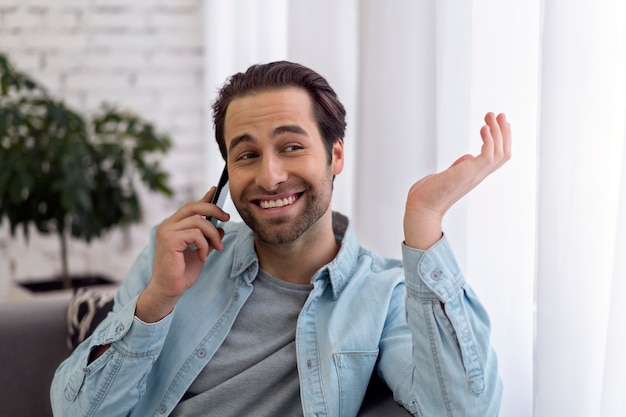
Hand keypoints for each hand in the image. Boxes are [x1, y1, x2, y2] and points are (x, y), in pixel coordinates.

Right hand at [136, 187, 229, 321]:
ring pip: (199, 221)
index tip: (216, 190)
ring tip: (216, 248)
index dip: (204, 198)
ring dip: (212, 235)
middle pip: (194, 207)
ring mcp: (167, 231)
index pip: (190, 206)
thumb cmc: (181, 273)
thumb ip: (208, 238)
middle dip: (214, 210)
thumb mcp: (200, 252)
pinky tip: (202, 257)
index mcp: (173, 226)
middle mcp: (167, 225)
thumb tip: (221, 228)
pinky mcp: (169, 240)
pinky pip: (196, 234)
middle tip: (227, 219)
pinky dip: (204, 245)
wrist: (169, 290)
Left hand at [403, 112, 510, 248]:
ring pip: (500, 152)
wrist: (421, 208)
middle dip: (504, 132)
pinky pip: (489, 155)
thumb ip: (459, 166)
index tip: (498, 123)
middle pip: (504, 153)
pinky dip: (489, 139)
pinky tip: (483, 128)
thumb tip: (468, 158)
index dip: (502, 140)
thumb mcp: (448, 175)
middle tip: (500, 114)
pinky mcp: (469, 173)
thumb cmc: (429, 194)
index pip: (497, 157)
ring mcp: (475, 175)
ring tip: (491, 116)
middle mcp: (478, 175)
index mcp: (474, 175)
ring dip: (498, 131)